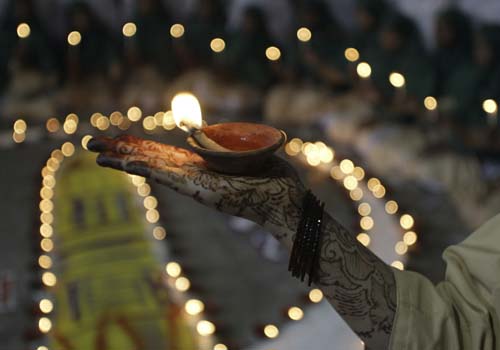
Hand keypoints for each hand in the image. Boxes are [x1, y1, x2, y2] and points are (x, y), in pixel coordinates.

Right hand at [87, 135, 304, 234]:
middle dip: (121, 150)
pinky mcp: (197, 189)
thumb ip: (228, 143)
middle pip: (149, 159)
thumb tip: (217, 133)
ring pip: (150, 166)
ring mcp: (191, 183)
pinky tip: (120, 161)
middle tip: (92, 143)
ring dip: (121, 158)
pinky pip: (164, 174)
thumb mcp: (248, 152)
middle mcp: (191, 174)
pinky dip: (139, 167)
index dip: (140, 144)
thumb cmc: (272, 178)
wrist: (286, 203)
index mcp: (201, 165)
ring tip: (94, 151)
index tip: (120, 137)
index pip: (163, 153)